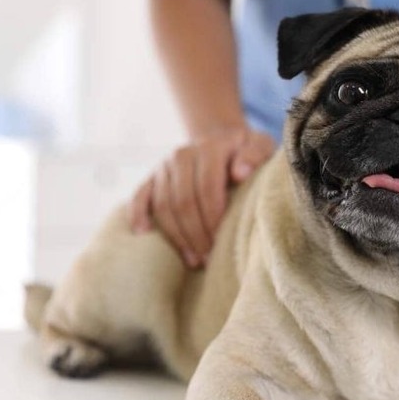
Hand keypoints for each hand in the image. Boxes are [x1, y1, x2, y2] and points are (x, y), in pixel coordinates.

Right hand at [130, 126, 274, 267]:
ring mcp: (164, 166)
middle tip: (209, 259)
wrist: (220, 139)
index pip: (206, 186)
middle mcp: (182, 154)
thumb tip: (240, 173)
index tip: (222, 241)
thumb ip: (255, 156)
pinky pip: (139, 196)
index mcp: (210, 147)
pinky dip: (137, 214)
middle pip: (183, 200)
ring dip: (177, 236)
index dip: (212, 217)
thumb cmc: (246, 151)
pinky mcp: (151, 176)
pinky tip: (143, 234)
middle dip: (196, 234)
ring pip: (163, 204)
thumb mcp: (260, 146)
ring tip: (194, 260)